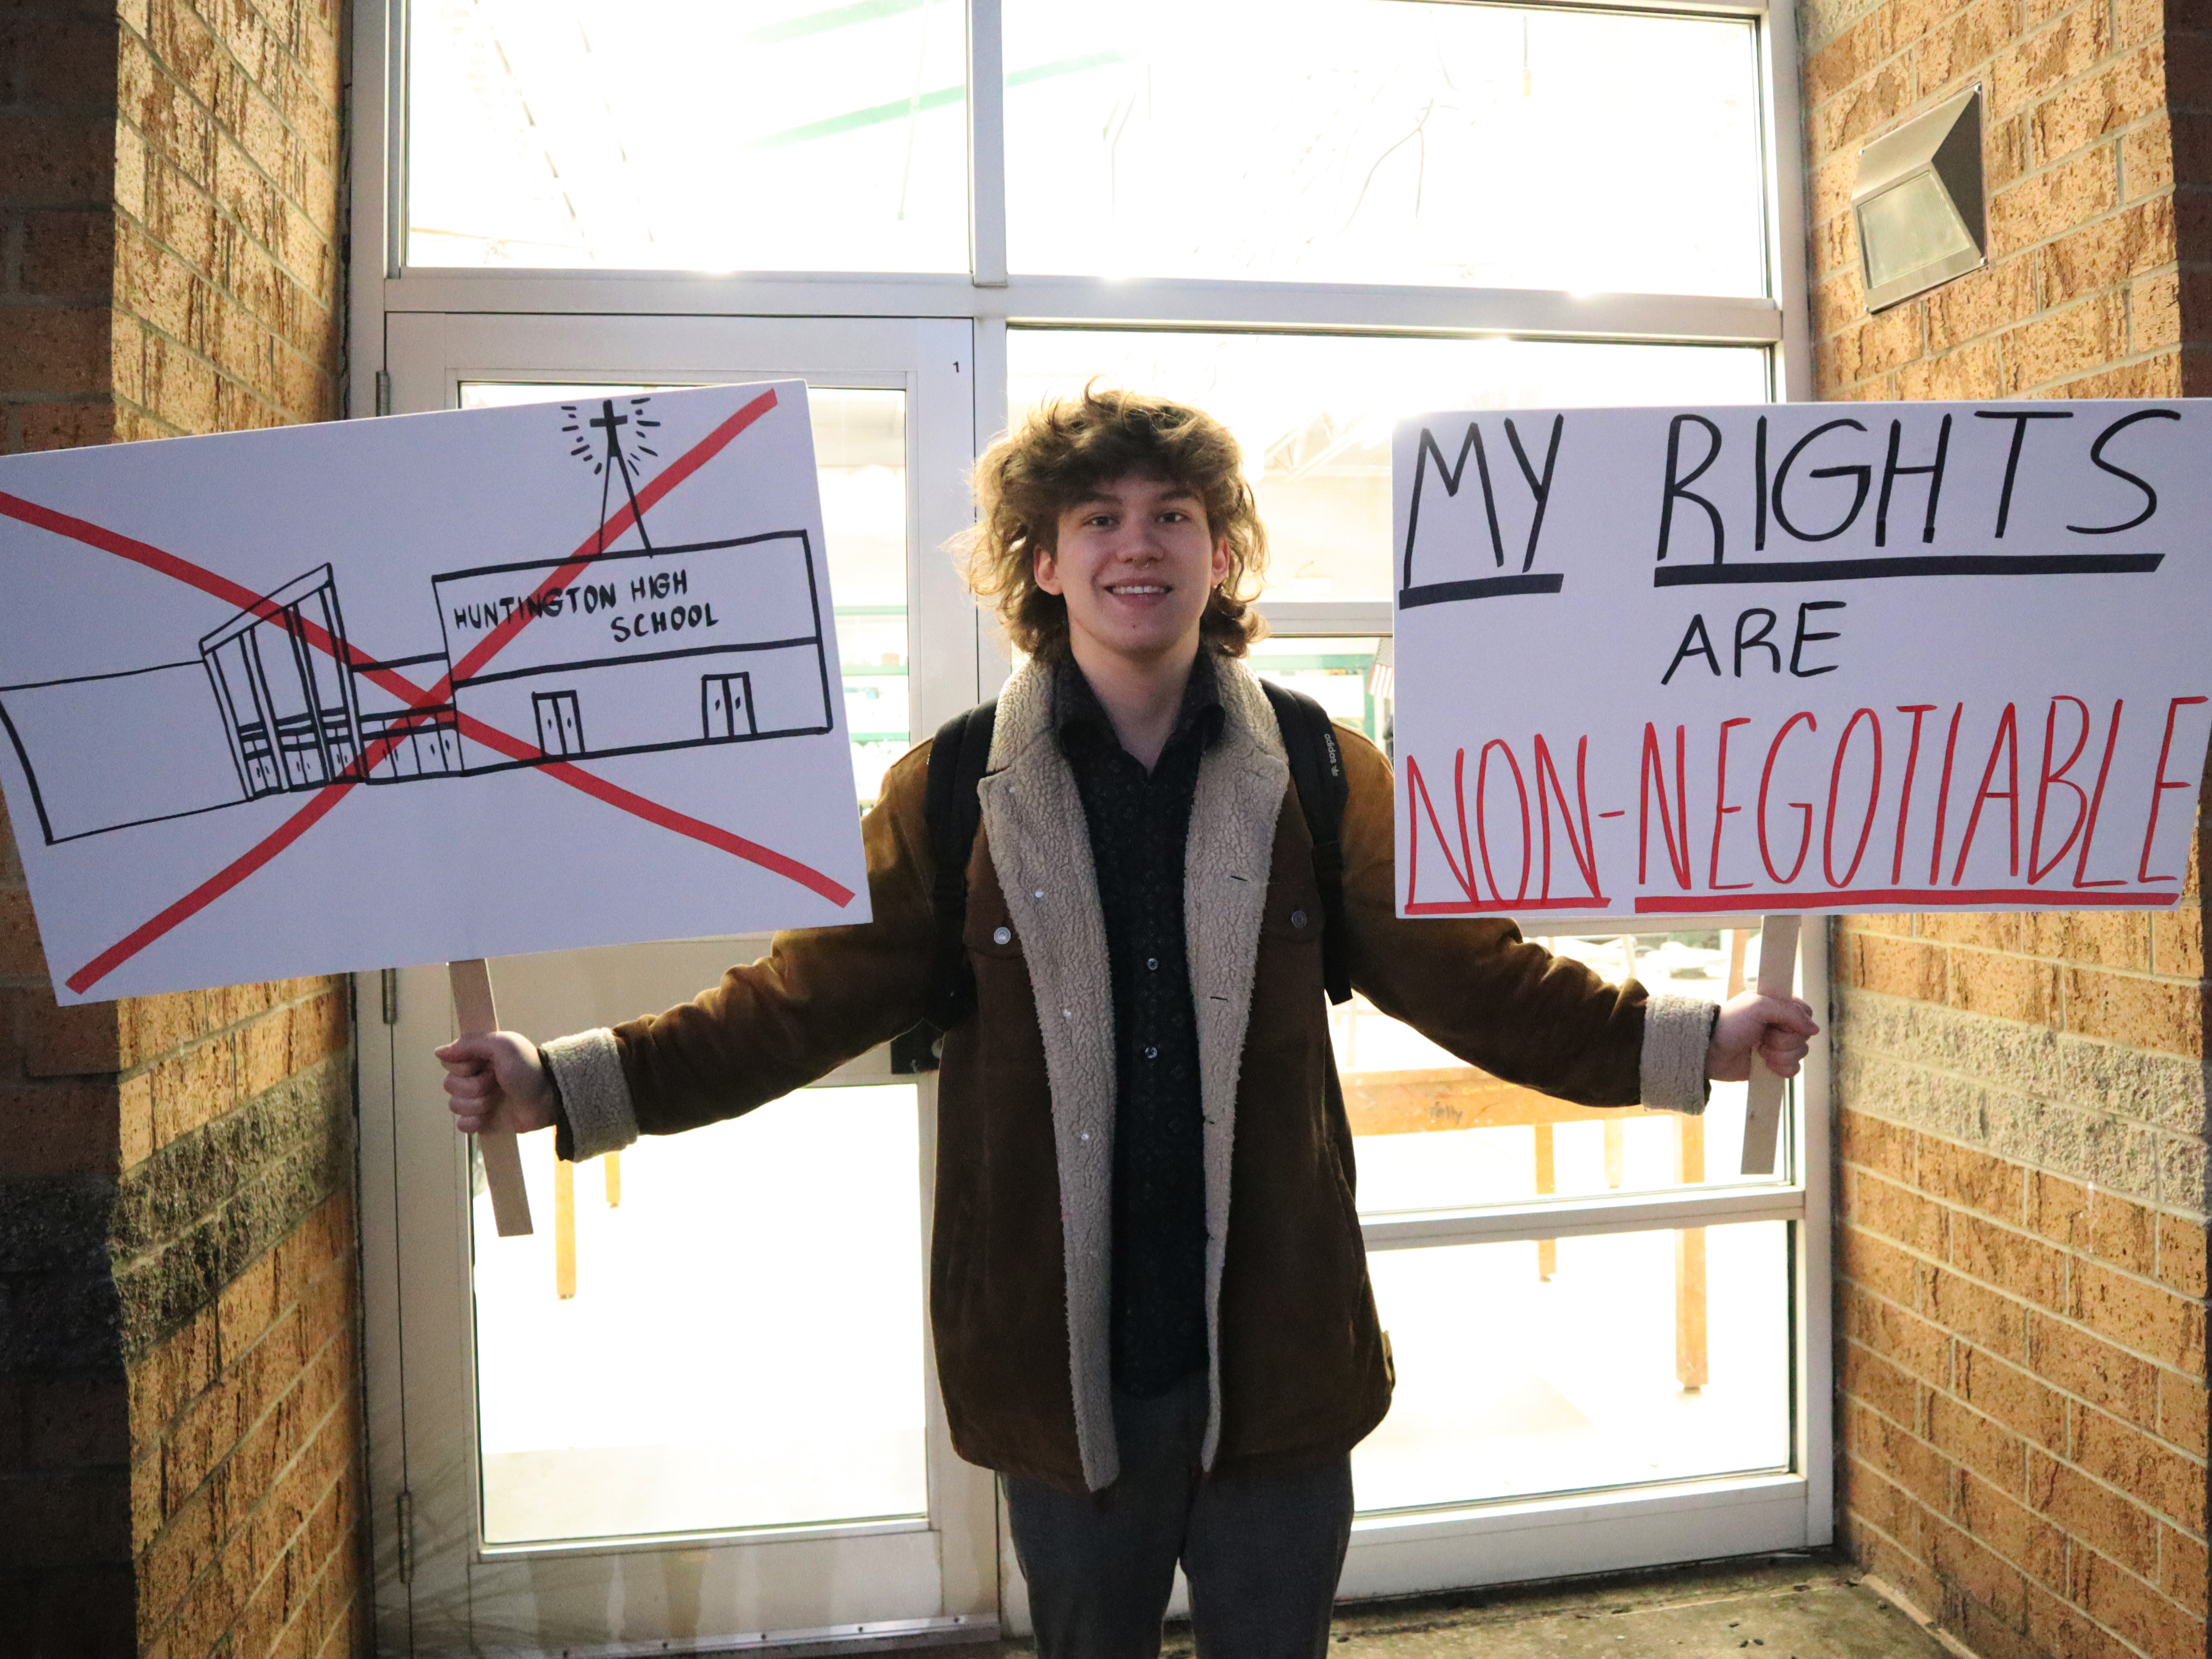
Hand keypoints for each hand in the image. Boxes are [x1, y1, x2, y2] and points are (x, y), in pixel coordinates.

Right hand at [437, 1031, 558, 1135]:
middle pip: (450, 1085)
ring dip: (479, 1103)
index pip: (449, 1063)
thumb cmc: (530, 1069)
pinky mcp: (482, 1121)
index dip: (464, 1067)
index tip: (485, 1064)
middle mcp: (474, 1078)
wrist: (550, 1099)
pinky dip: (476, 1122)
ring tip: (500, 1098)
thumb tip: (439, 1052)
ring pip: (455, 1105)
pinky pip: (463, 1125)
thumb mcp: (504, 1046)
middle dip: (475, 1086)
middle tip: (497, 1082)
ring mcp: (477, 1100)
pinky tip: (491, 1116)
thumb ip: (471, 1043)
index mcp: (478, 1058)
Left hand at [1706, 991, 1818, 1081]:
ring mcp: (1778, 1046)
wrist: (1710, 1051)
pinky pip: (1794, 1069)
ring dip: (1779, 1055)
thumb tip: (1815, 1029)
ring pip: (1801, 1053)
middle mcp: (1780, 1026)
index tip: (1779, 1023)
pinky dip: (1781, 1068)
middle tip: (1762, 1037)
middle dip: (1783, 1040)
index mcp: (1777, 1007)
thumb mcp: (1758, 1007)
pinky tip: (1765, 1064)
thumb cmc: (1730, 1024)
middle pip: (1805, 1036)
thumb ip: (1789, 1012)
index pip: (1806, 1013)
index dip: (1797, 1021)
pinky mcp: (1774, 1064)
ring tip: (1759, 1051)